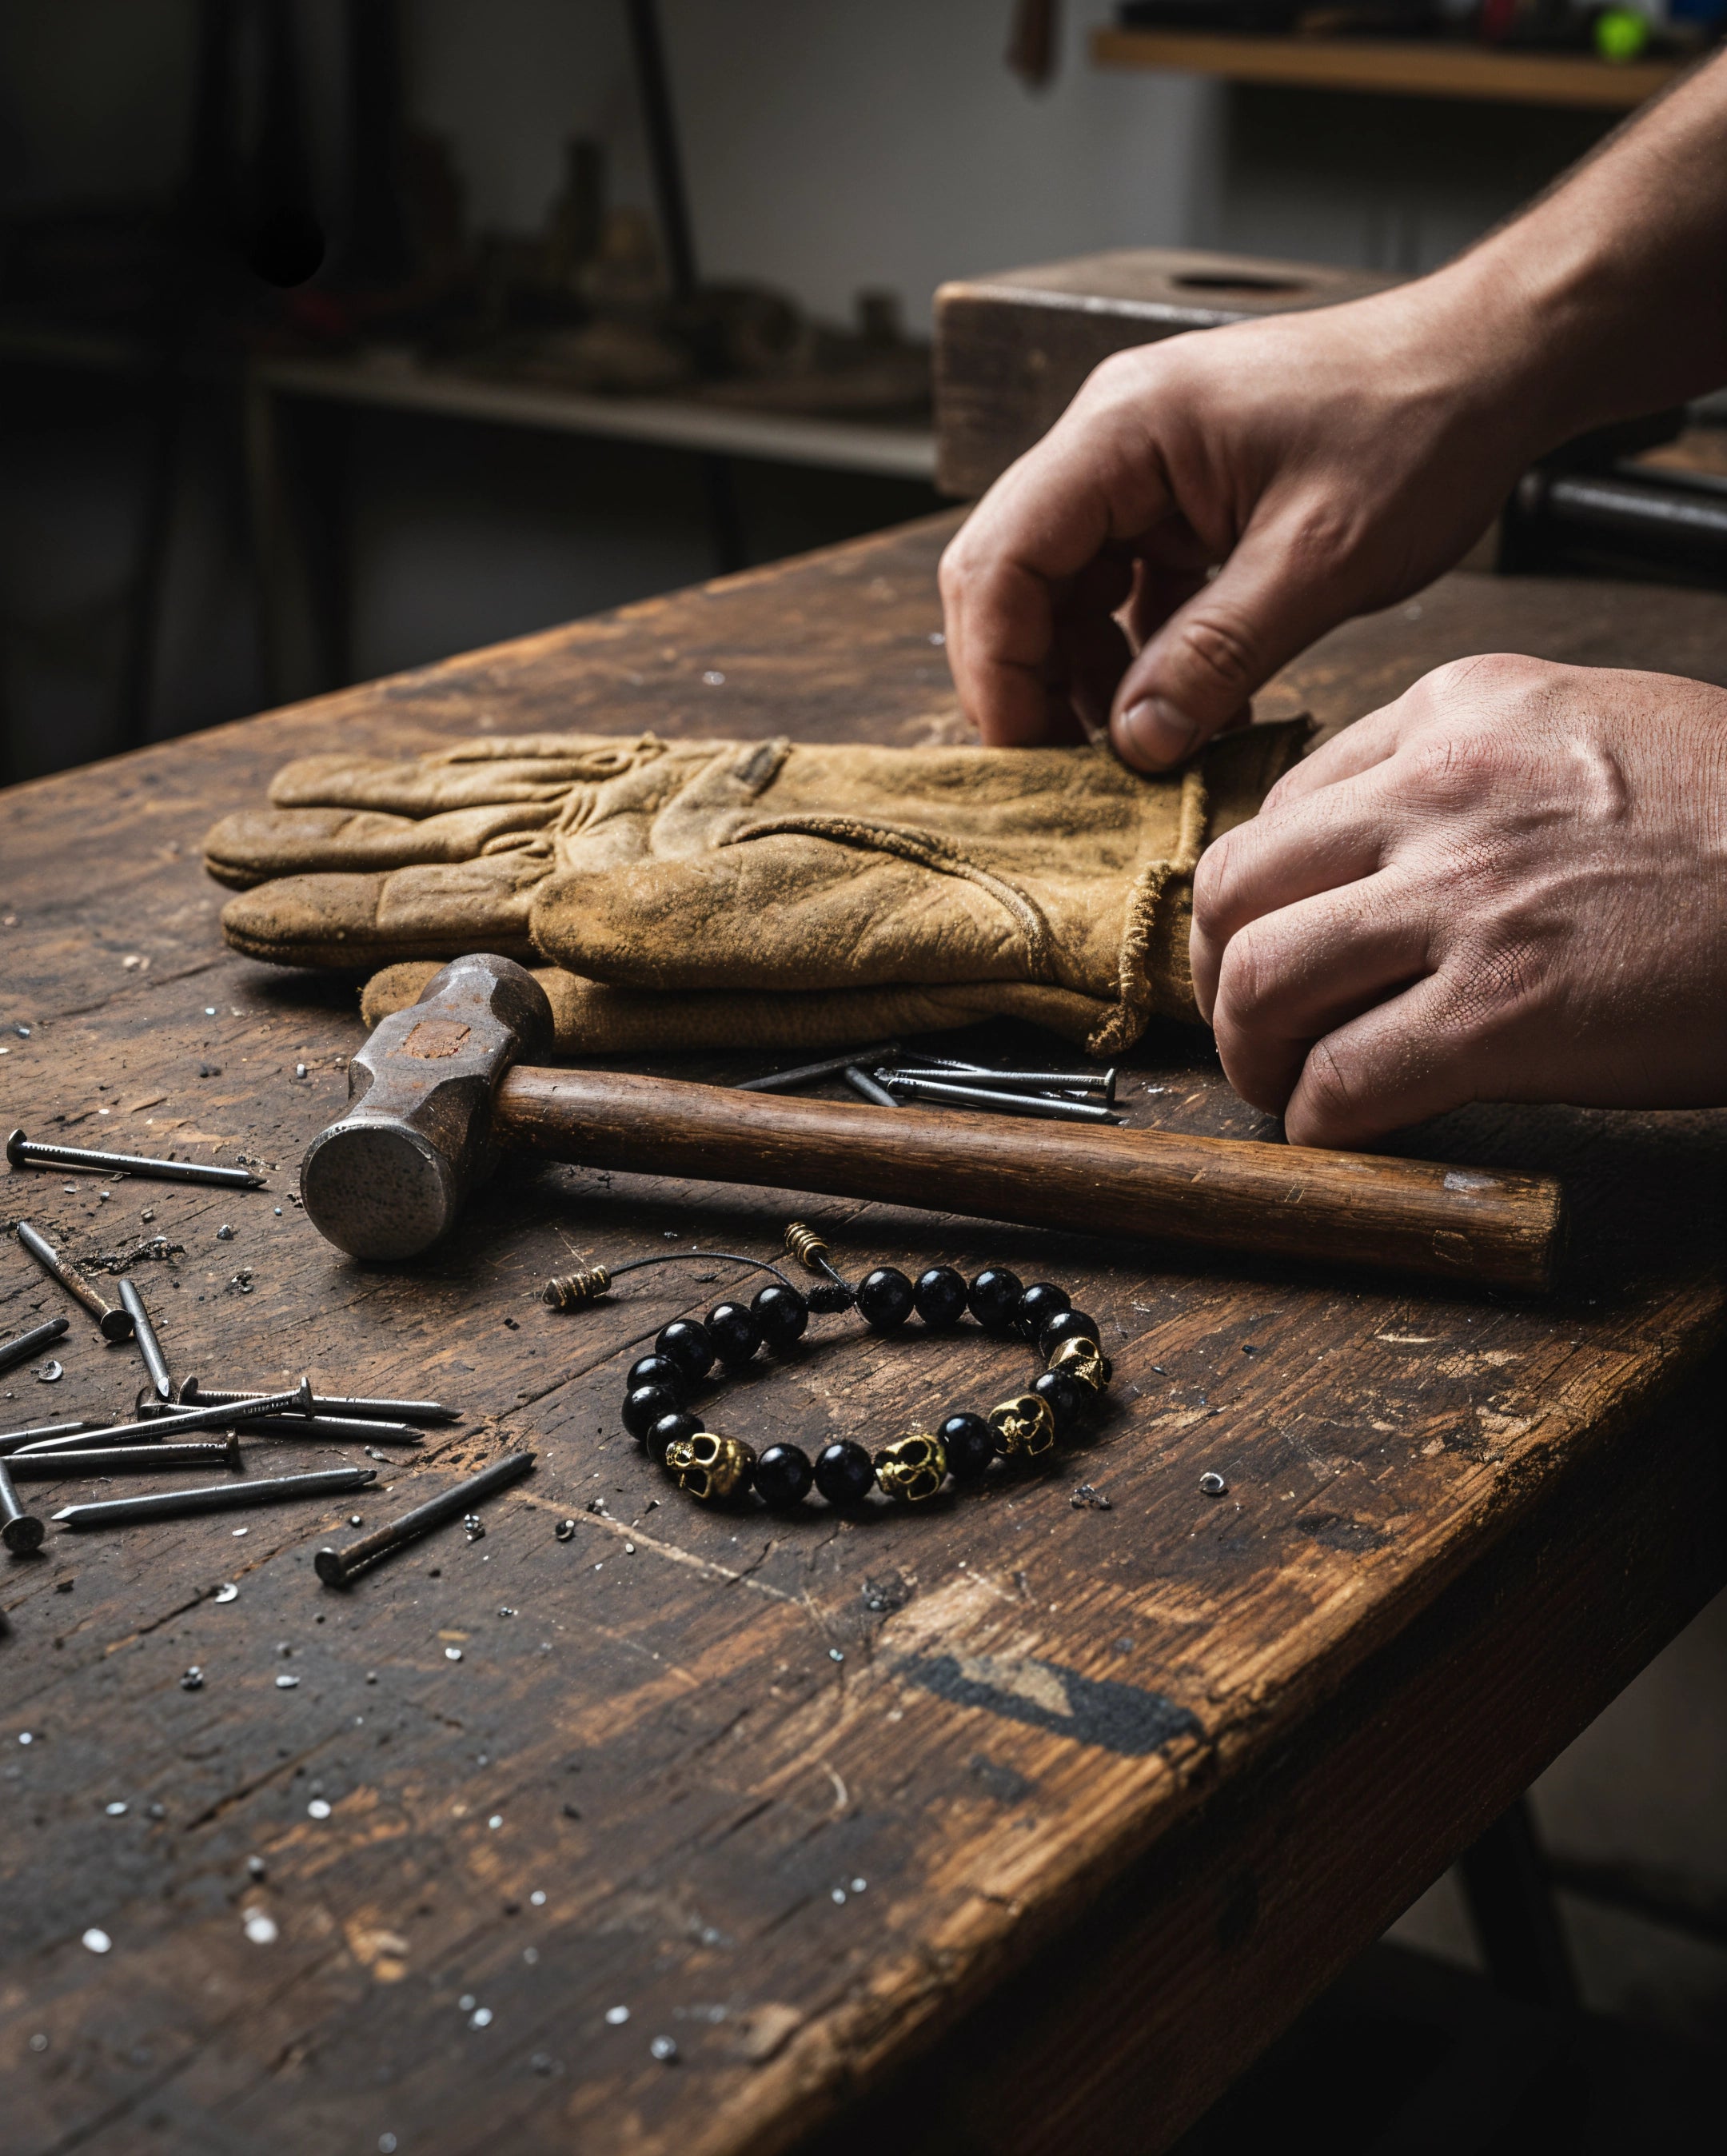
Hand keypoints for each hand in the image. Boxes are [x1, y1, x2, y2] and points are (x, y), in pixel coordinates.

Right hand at [939, 269, 1549, 771]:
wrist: (1494, 364)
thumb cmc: (1420, 431)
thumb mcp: (1320, 561)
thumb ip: (1215, 656)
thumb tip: (1134, 746)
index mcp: (1123, 430)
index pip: (1000, 560)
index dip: (998, 671)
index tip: (1031, 759)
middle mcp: (1111, 437)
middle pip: (1009, 574)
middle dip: (1026, 679)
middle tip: (1066, 772)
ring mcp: (1141, 466)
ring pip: (1061, 588)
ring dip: (1084, 675)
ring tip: (1134, 754)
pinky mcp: (1179, 496)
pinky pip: (1123, 586)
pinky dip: (1139, 654)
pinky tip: (1184, 711)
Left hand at [1190, 655, 1726, 1146]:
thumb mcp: (1595, 730)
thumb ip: (1474, 770)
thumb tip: (1373, 845)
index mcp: (1462, 709)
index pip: (1283, 804)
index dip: (1262, 895)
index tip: (1276, 943)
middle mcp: (1442, 789)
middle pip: (1233, 884)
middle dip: (1222, 972)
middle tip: (1255, 1023)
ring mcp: (1467, 898)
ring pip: (1259, 978)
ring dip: (1249, 1053)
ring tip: (1284, 1085)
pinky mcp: (1504, 1012)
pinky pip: (1341, 1080)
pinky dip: (1318, 1120)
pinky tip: (1344, 1130)